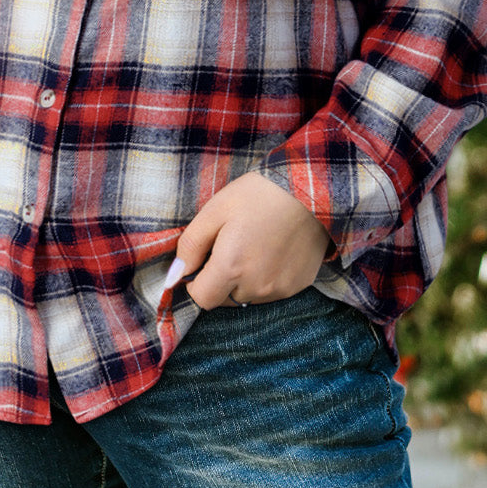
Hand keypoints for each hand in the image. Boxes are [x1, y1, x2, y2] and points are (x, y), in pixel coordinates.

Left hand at [165, 171, 330, 309]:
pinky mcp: (299, 285)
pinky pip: (272, 290)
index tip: (204, 260)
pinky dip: (267, 277)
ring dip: (244, 279)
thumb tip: (175, 275)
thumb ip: (191, 245)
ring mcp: (280, 289)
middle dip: (221, 279)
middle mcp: (256, 287)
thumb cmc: (259, 194)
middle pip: (225, 298)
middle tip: (231, 245)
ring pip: (249, 296)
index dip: (196, 282)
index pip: (202, 299)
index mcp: (231, 268)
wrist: (311, 188)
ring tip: (254, 244)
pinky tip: (274, 249)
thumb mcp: (215, 210)